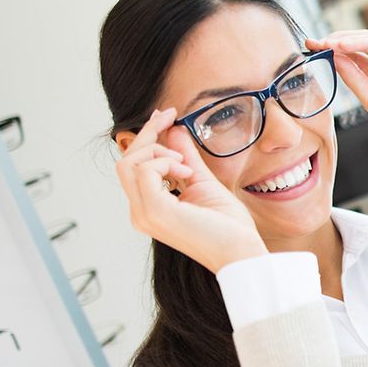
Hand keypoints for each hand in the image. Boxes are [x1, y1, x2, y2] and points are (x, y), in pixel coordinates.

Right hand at [115, 108, 267, 272]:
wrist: (242, 251)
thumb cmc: (228, 226)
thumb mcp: (203, 182)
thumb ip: (186, 158)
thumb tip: (174, 131)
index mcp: (149, 208)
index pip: (133, 166)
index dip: (145, 137)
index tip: (164, 115)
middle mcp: (140, 213)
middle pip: (125, 161)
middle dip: (147, 134)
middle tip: (170, 117)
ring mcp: (144, 214)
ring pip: (129, 163)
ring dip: (158, 151)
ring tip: (186, 164)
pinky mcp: (154, 211)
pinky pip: (145, 171)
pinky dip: (164, 162)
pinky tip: (186, 173)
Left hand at [305, 31, 367, 179]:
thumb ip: (353, 77)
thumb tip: (334, 57)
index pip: (355, 58)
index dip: (334, 52)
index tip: (313, 49)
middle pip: (362, 45)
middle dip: (337, 41)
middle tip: (315, 42)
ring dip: (347, 40)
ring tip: (327, 43)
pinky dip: (364, 43)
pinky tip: (345, 46)